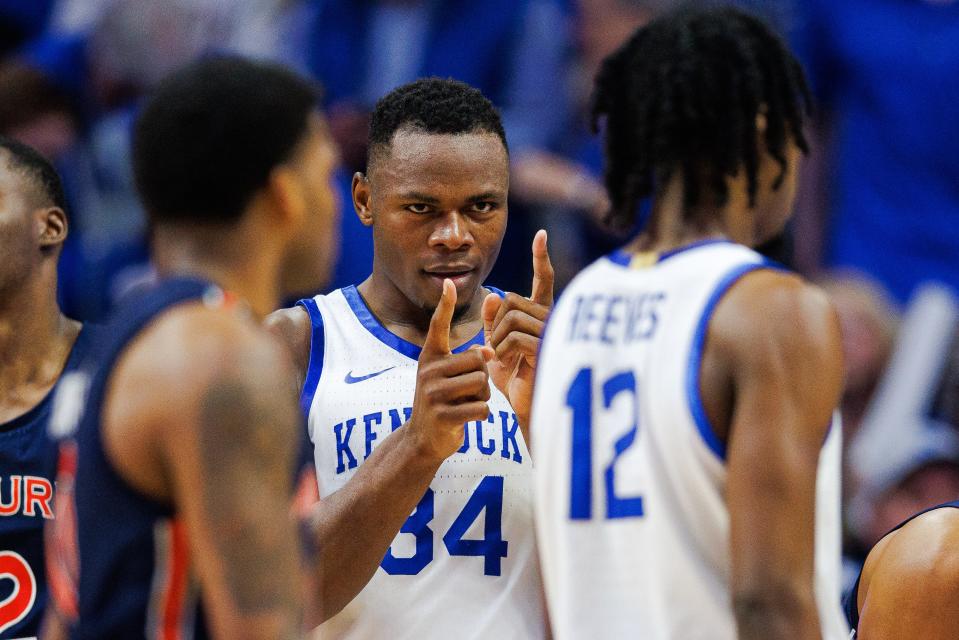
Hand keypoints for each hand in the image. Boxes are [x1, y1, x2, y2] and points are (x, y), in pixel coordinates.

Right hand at [409, 279, 494, 460]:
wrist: (423, 439)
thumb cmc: (445, 402)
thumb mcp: (450, 376)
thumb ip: (469, 359)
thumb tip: (490, 349)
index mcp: (430, 357)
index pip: (438, 326)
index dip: (446, 305)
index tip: (449, 282)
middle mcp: (428, 371)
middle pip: (478, 360)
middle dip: (483, 377)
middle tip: (469, 392)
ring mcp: (432, 393)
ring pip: (482, 383)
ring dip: (483, 397)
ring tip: (467, 404)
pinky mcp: (442, 416)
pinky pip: (481, 407)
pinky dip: (482, 414)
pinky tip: (468, 418)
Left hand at [483, 230, 553, 428]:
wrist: (526, 408)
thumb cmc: (514, 379)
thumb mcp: (496, 346)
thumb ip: (492, 322)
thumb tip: (494, 295)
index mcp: (542, 316)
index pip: (543, 280)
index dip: (541, 258)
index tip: (541, 235)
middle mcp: (552, 320)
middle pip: (511, 300)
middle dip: (494, 324)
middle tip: (497, 349)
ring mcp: (551, 333)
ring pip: (510, 316)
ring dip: (497, 339)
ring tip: (502, 360)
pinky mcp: (546, 349)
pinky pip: (513, 336)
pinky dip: (501, 351)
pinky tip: (507, 365)